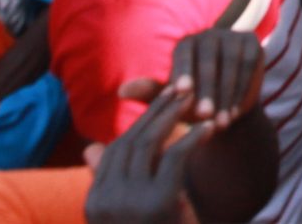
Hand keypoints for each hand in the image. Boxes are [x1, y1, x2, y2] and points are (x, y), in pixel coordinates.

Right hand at [85, 74, 208, 223]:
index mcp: (95, 205)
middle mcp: (105, 203)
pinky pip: (176, 157)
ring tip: (194, 99)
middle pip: (129, 143)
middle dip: (155, 113)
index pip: (114, 152)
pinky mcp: (159, 204)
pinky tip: (210, 128)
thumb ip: (114, 182)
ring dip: (173, 117)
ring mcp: (130, 204)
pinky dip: (194, 138)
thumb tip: (91, 148)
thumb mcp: (133, 214)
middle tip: (179, 90)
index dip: (137, 124)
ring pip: (149, 144)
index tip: (160, 104)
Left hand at [157, 28, 264, 131]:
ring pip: (231, 65)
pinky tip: (236, 112)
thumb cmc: (192, 106)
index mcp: (187, 43)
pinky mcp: (253, 44)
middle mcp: (210, 34)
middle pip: (209, 60)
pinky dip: (243, 90)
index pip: (184, 53)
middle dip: (207, 90)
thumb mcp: (171, 102)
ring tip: (220, 123)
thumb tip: (121, 91)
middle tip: (203, 116)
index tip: (181, 91)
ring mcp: (233, 36)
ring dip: (226, 95)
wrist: (226, 112)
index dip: (183, 70)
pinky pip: (249, 66)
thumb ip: (150, 94)